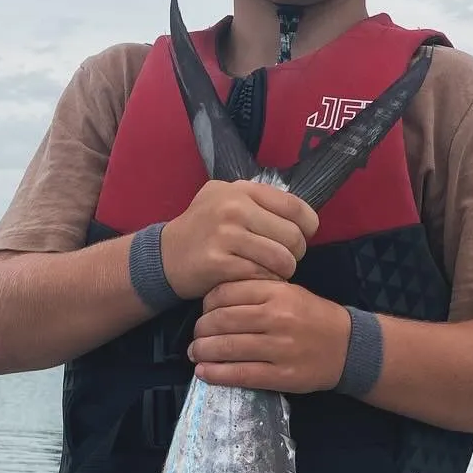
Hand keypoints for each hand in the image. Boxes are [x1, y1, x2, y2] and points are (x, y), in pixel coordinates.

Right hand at [160, 181, 317, 299]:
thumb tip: (300, 216)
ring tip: (271, 271)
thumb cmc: (204, 229)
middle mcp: (233, 208)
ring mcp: (225, 235)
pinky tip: (255, 280)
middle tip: (283, 259)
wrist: (165, 256)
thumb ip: (260, 201)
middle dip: (295, 254)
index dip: (307, 226)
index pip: (295, 207)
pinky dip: (264, 282)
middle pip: (293, 236)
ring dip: (282, 271)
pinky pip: (261, 276)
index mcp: (241, 190)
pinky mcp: (219, 263)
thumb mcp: (225, 198)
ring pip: (282, 259)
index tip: (302, 236)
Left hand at [189, 280, 350, 393]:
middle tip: (195, 337)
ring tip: (195, 354)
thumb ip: (256, 291)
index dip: (206, 304)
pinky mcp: (282, 375)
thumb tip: (213, 302)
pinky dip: (217, 374)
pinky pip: (241, 374)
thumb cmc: (313, 317)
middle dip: (200, 330)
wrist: (348, 346)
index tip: (204, 313)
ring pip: (228, 348)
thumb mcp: (289, 292)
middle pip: (222, 321)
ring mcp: (280, 348)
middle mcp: (277, 318)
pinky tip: (204, 373)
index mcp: (277, 292)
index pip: (226, 293)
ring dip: (203, 352)